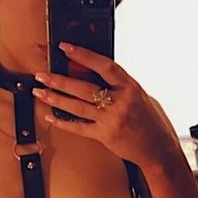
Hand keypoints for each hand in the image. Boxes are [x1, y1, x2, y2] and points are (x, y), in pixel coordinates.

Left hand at [33, 43, 179, 172]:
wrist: (157, 149)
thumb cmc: (147, 120)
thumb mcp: (137, 96)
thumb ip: (117, 85)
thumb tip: (86, 72)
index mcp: (131, 87)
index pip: (104, 66)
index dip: (83, 55)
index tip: (65, 48)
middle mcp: (121, 102)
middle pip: (84, 88)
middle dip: (59, 80)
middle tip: (42, 74)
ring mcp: (113, 120)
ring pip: (78, 107)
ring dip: (56, 99)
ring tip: (40, 92)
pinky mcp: (106, 136)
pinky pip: (80, 128)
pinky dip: (63, 122)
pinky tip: (50, 116)